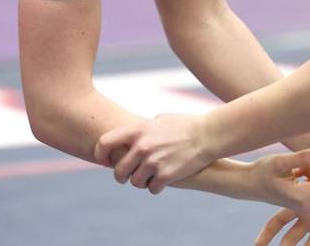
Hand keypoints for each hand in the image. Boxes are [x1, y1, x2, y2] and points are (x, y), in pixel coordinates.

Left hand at [94, 113, 211, 193]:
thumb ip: (142, 130)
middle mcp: (142, 147)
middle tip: (128, 175)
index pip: (105, 143)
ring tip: (149, 176)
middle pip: (118, 171)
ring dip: (141, 181)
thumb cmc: (184, 125)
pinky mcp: (166, 175)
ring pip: (135, 182)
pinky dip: (156, 187)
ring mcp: (153, 162)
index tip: (106, 161)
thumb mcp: (159, 120)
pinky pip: (152, 189)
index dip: (101, 155)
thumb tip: (130, 138)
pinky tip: (163, 180)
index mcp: (138, 130)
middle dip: (122, 176)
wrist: (207, 135)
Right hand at [248, 149, 309, 215]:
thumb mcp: (281, 161)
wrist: (249, 185)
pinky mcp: (306, 205)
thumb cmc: (262, 171)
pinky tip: (299, 170)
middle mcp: (308, 207)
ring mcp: (307, 208)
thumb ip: (303, 157)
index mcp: (303, 198)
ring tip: (300, 163)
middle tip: (307, 156)